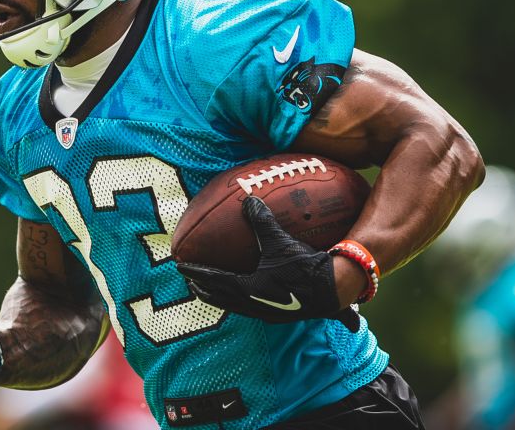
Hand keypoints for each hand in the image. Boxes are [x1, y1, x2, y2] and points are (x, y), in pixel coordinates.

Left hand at [176, 196, 360, 330]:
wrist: (333, 290)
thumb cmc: (306, 267)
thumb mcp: (281, 241)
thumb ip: (262, 221)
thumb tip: (249, 199)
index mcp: (247, 289)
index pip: (213, 280)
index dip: (196, 272)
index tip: (181, 268)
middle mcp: (253, 305)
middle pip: (220, 300)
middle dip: (204, 291)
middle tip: (191, 283)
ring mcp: (267, 313)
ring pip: (236, 307)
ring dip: (221, 299)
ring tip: (213, 291)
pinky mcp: (280, 315)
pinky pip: (252, 309)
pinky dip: (241, 302)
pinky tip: (248, 295)